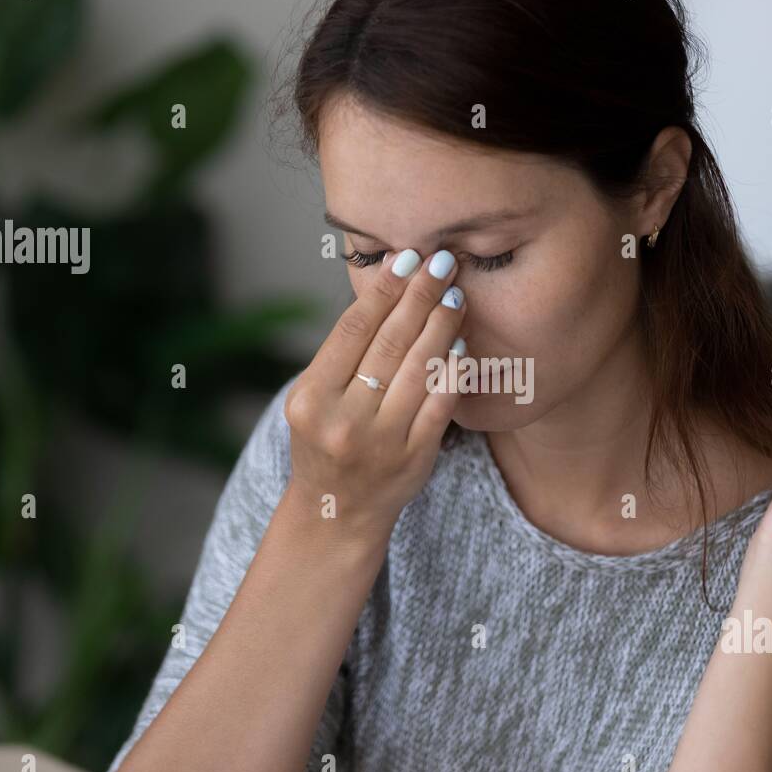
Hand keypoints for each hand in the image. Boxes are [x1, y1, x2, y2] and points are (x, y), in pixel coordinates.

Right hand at [283, 248, 465, 536]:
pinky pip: (440, 403)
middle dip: (420, 296)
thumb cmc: (325, 442)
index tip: (405, 258)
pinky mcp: (415, 458)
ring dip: (442, 325)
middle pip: (390, 343)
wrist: (337, 513)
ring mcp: (382, 441)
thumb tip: (388, 290)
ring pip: (419, 368)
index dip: (382, 290)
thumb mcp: (313, 400)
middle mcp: (344, 420)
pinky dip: (452, 369)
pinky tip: (460, 343)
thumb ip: (342, 356)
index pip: (352, 330)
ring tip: (455, 294)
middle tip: (443, 262)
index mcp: (311, 399)